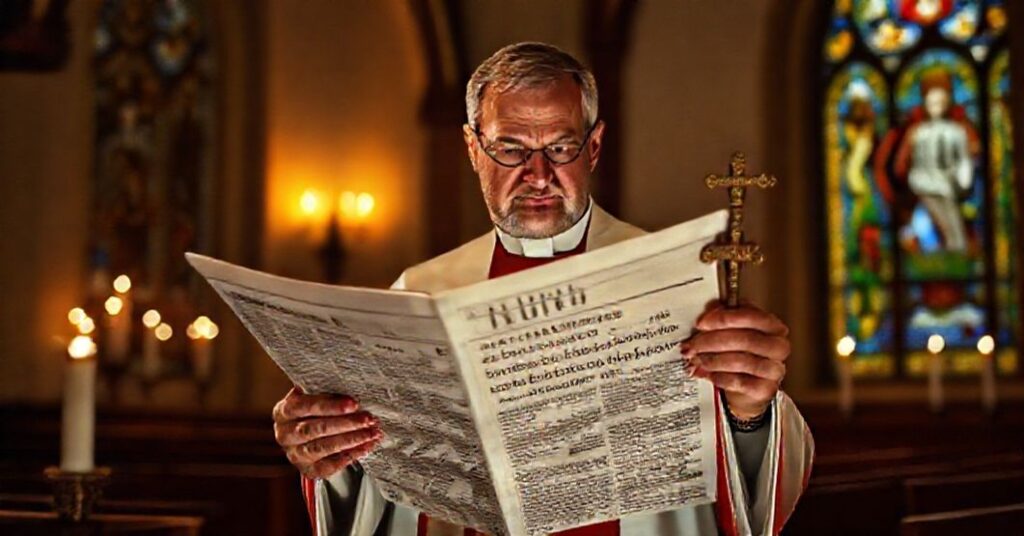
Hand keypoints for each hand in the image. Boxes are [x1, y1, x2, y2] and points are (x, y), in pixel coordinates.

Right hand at [272, 387, 382, 478]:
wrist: (308, 437)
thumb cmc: (315, 411)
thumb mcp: (315, 397)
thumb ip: (325, 393)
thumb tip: (350, 386)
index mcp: (284, 411)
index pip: (305, 407)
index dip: (330, 406)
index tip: (354, 404)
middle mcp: (285, 434)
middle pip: (315, 429)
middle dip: (346, 424)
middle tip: (369, 419)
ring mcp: (295, 454)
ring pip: (323, 448)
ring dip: (351, 440)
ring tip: (372, 432)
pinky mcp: (308, 469)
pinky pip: (330, 465)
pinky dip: (350, 455)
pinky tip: (366, 446)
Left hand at [682, 303, 789, 419]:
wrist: (747, 387)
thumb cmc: (741, 353)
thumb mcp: (733, 330)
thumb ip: (724, 316)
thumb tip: (710, 309)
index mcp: (773, 326)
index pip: (751, 316)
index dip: (723, 319)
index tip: (701, 323)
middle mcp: (778, 347)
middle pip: (744, 339)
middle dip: (712, 341)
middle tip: (692, 344)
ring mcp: (774, 369)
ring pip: (739, 361)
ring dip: (712, 359)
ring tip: (696, 359)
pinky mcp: (765, 389)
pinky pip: (737, 381)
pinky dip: (718, 377)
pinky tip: (707, 373)